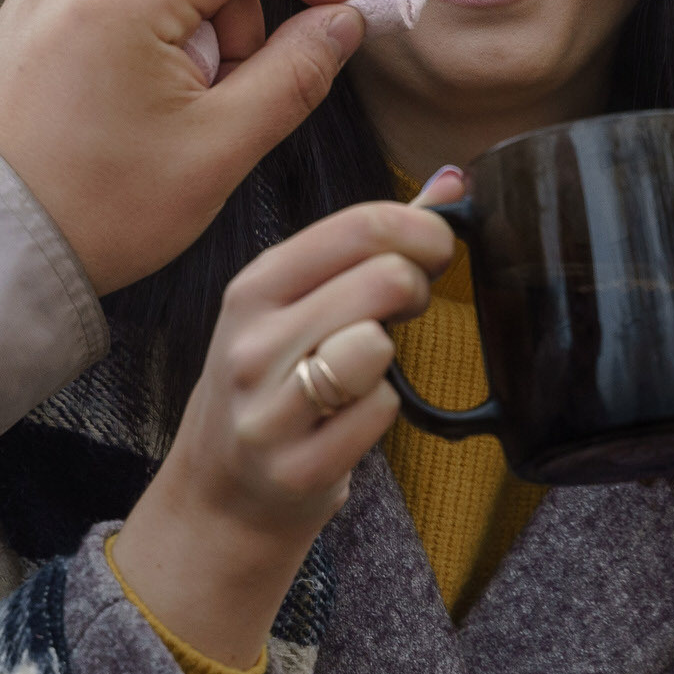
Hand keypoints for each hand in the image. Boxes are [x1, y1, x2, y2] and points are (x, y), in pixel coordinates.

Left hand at [0, 0, 365, 293]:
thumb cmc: (105, 210)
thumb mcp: (221, 148)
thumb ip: (295, 74)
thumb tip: (343, 19)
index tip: (338, 4)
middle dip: (237, 29)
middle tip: (228, 107)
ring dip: (191, 45)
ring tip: (170, 122)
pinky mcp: (22, 25)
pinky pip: (110, 11)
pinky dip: (143, 49)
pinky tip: (130, 116)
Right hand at [109, 170, 465, 665]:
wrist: (221, 493)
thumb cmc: (273, 382)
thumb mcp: (298, 301)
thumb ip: (372, 240)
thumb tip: (452, 180)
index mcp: (255, 287)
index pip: (357, 226)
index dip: (422, 230)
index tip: (435, 250)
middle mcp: (252, 342)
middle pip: (380, 278)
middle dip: (414, 288)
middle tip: (404, 308)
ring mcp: (268, 409)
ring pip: (374, 347)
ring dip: (389, 355)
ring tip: (366, 366)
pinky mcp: (295, 467)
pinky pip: (379, 413)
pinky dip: (382, 411)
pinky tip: (351, 419)